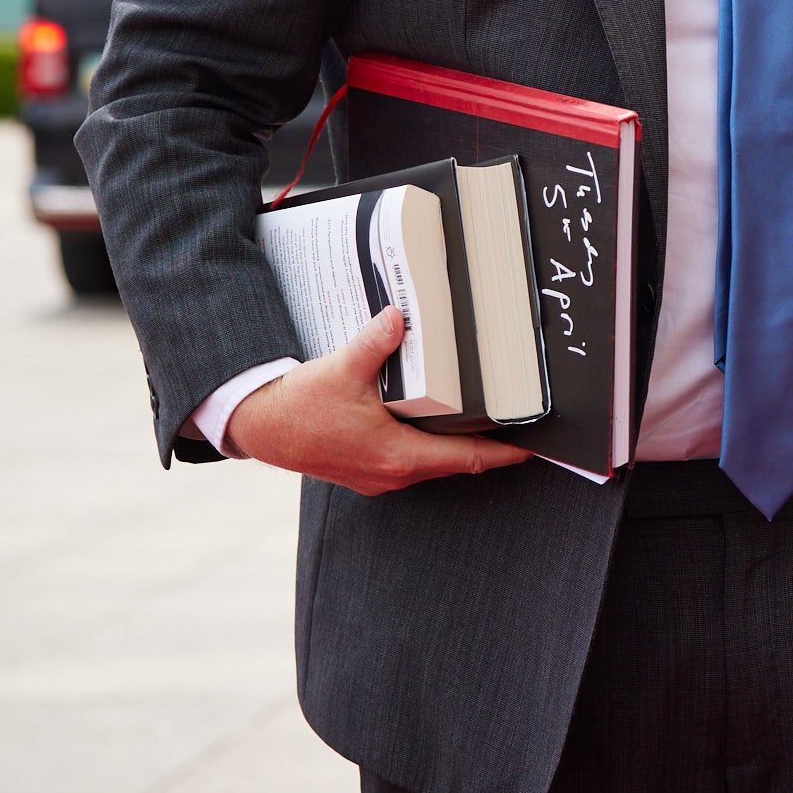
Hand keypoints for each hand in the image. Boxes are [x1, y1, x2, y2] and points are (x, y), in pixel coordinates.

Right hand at [224, 306, 533, 496]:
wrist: (258, 426)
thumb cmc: (297, 407)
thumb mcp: (340, 368)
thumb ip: (375, 342)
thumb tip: (399, 316)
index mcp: (396, 455)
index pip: (467, 459)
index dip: (505, 453)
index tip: (534, 448)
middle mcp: (392, 473)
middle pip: (456, 462)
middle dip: (488, 445)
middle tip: (516, 422)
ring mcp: (379, 475)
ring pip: (434, 462)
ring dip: (458, 444)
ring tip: (485, 419)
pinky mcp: (367, 469)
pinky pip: (412, 459)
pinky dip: (431, 443)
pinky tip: (437, 420)